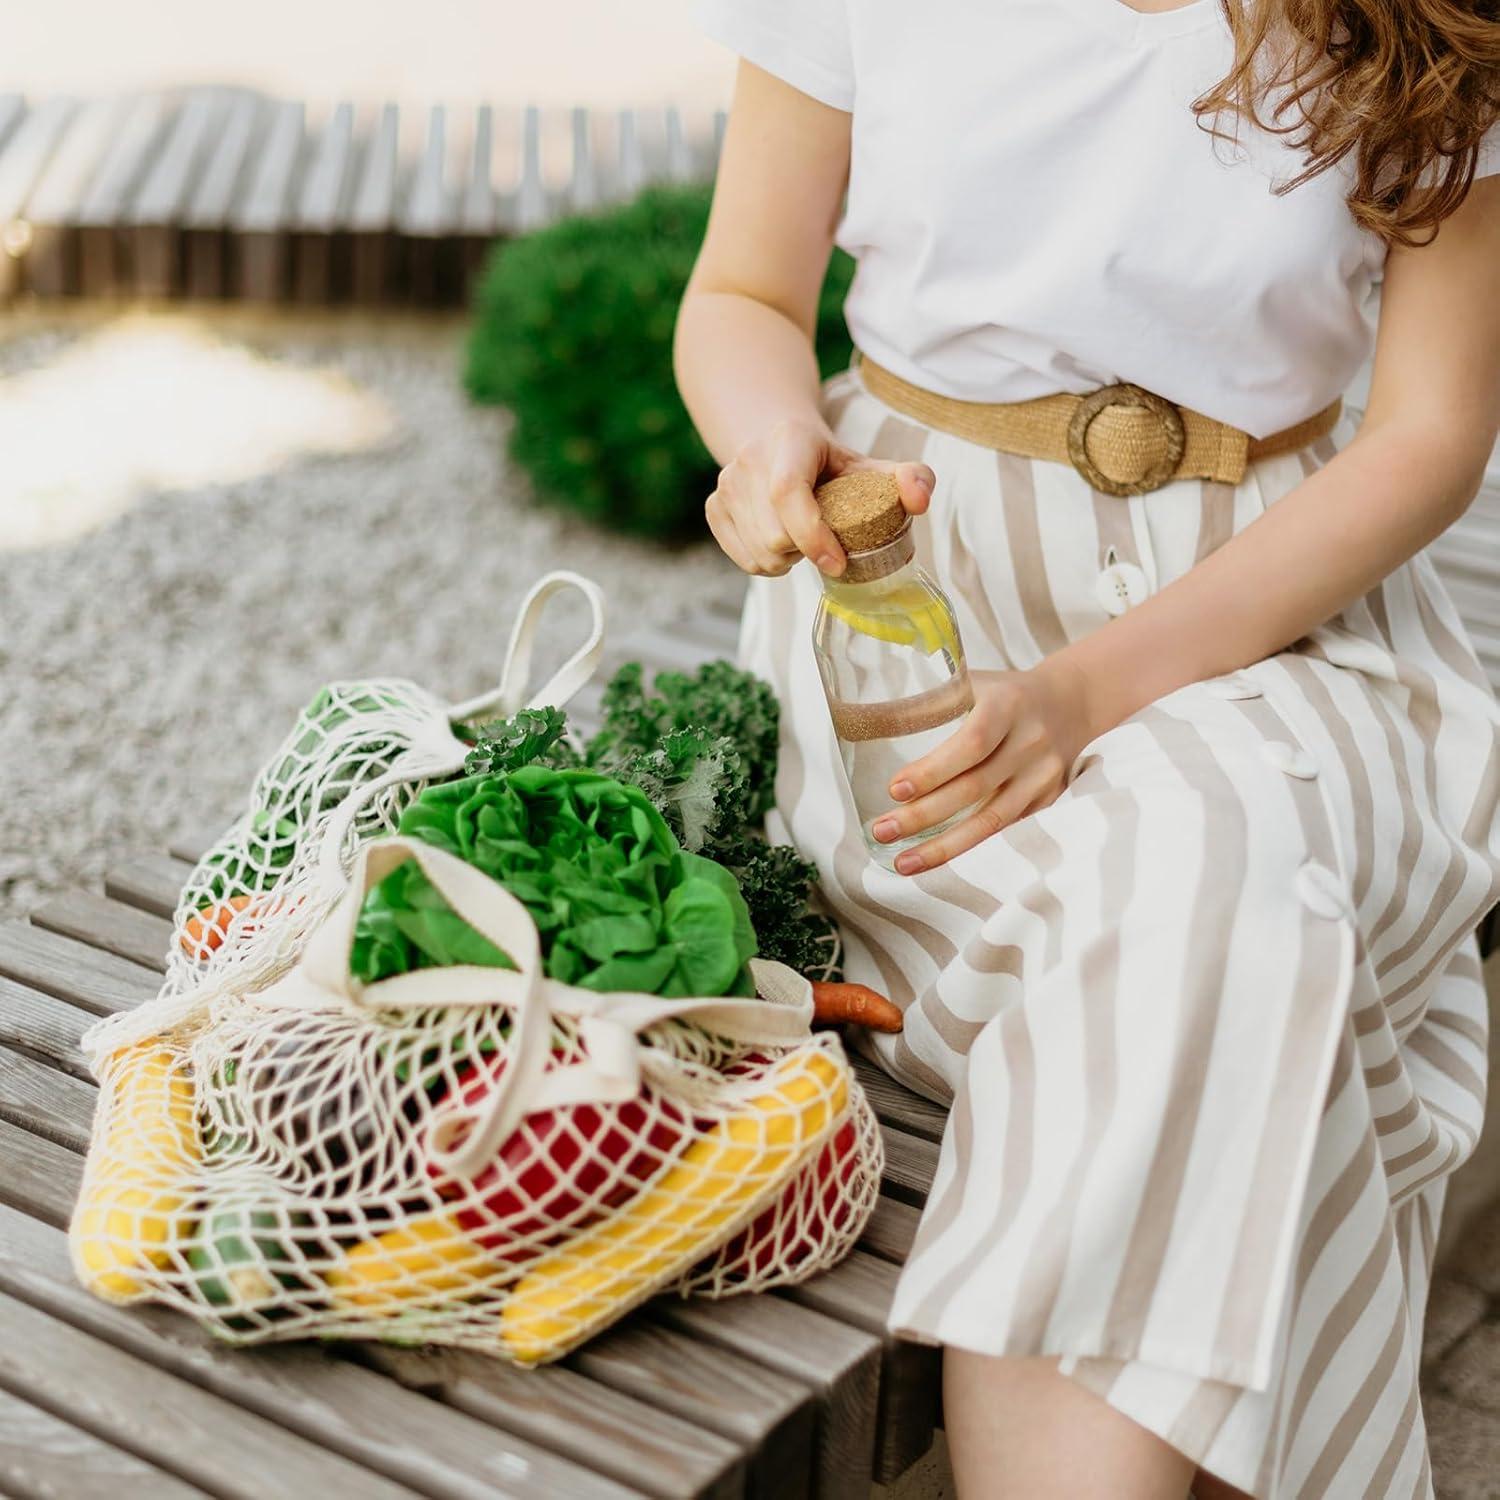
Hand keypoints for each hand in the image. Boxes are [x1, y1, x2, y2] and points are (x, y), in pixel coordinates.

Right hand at [705, 418, 934, 576]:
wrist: (776, 441)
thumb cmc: (831, 463)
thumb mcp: (871, 465)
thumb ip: (910, 478)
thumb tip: (919, 500)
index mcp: (789, 440)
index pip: (788, 492)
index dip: (812, 535)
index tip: (838, 563)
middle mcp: (749, 458)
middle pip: (775, 535)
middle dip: (806, 552)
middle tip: (825, 542)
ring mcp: (726, 483)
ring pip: (758, 553)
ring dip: (788, 561)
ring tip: (803, 542)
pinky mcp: (714, 506)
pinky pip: (743, 559)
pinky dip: (766, 564)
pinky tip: (782, 545)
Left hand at [871, 657, 1097, 872]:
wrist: (1072, 701)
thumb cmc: (1004, 693)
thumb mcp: (972, 682)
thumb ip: (928, 702)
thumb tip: (863, 722)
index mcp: (1008, 706)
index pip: (972, 743)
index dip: (934, 770)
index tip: (895, 789)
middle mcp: (1030, 742)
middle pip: (975, 787)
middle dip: (925, 815)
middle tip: (882, 831)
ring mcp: (1044, 776)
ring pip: (992, 821)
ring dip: (945, 847)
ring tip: (902, 862)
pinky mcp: (1049, 800)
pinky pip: (1005, 831)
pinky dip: (969, 848)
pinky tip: (937, 860)